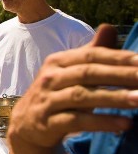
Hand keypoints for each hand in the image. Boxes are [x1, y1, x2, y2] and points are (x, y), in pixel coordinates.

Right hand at [7, 25, 136, 150]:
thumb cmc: (57, 95)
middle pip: (88, 73)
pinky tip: (126, 123)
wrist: (27, 126)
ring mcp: (47, 100)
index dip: (118, 57)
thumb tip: (109, 27)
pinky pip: (77, 121)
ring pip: (83, 96)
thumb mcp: (71, 73)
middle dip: (121, 76)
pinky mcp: (47, 123)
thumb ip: (92, 53)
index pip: (91, 55)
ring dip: (114, 98)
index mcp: (57, 62)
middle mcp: (50, 78)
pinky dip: (102, 122)